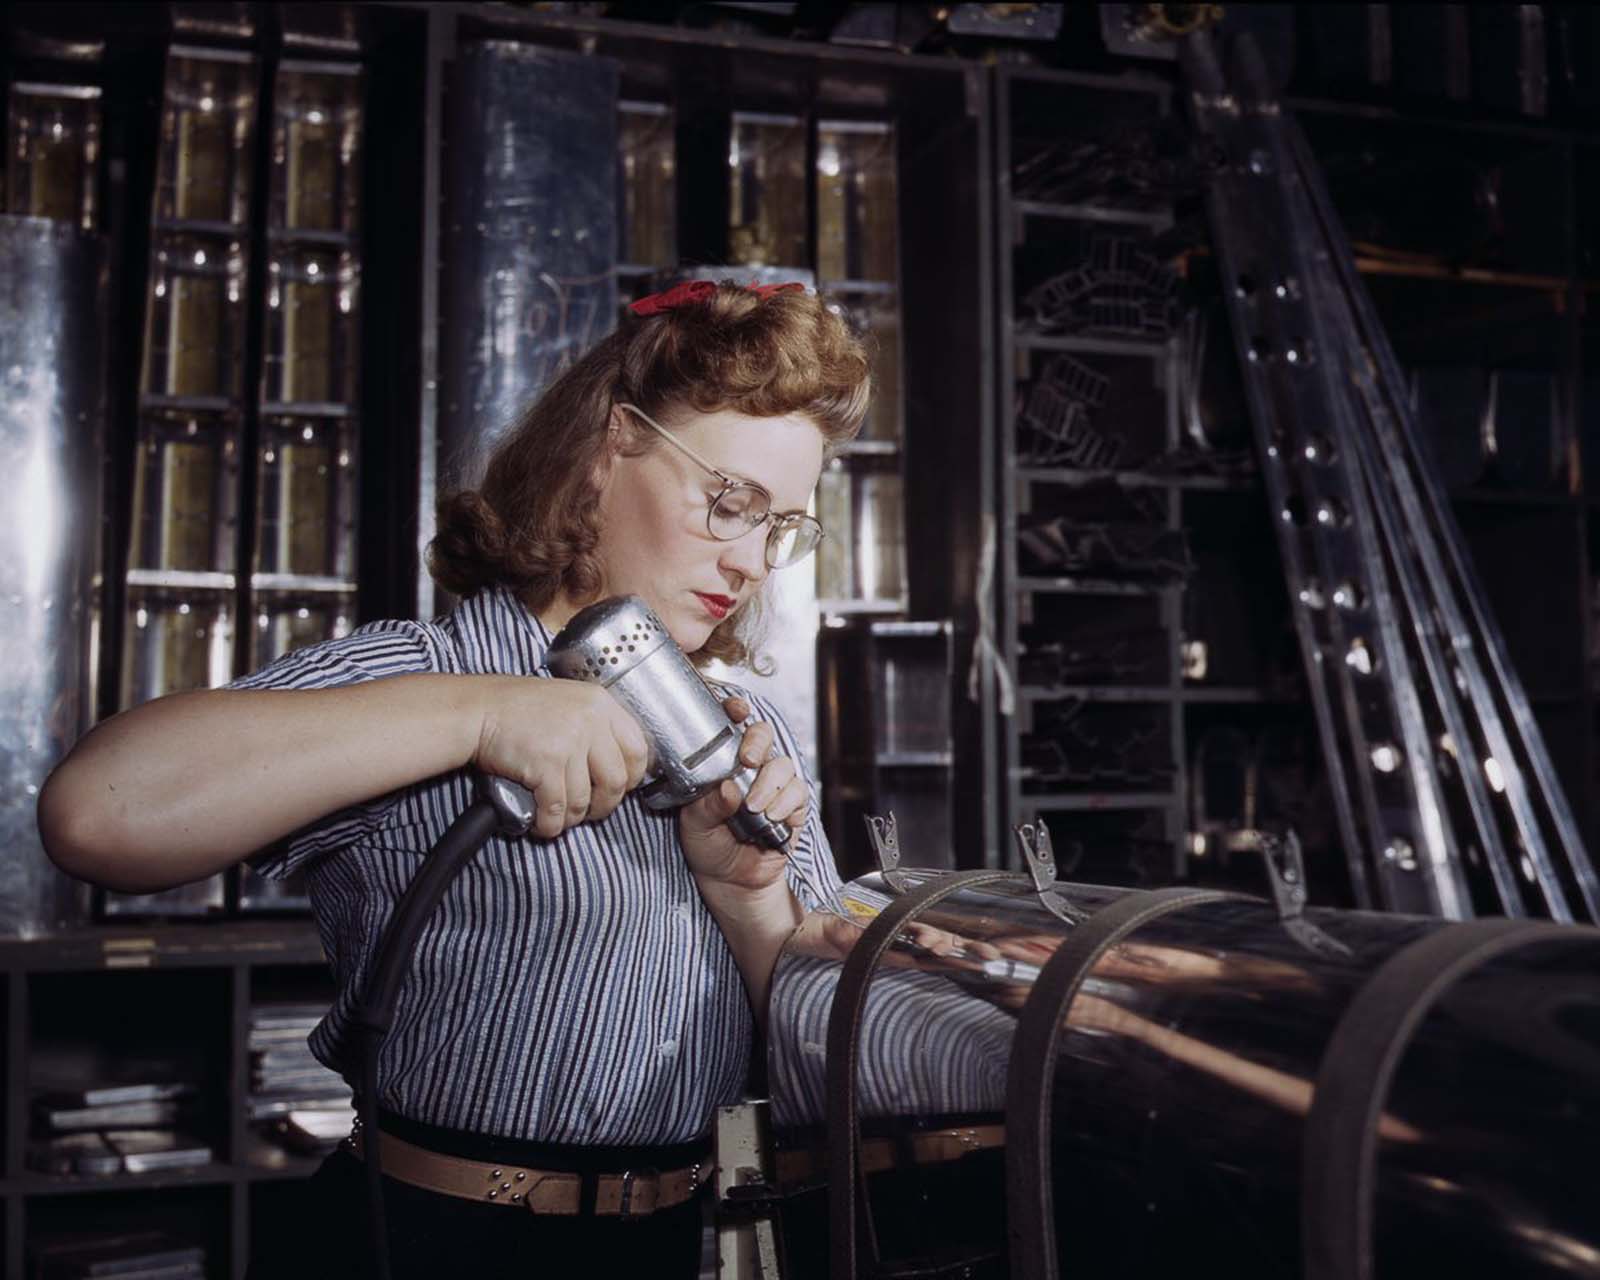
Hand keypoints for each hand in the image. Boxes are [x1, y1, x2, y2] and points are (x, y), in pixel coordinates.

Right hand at [471, 677, 649, 838]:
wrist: (476, 710)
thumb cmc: (516, 708)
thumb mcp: (568, 702)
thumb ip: (594, 726)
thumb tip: (615, 765)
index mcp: (600, 703)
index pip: (638, 748)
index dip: (632, 776)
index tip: (620, 787)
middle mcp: (590, 721)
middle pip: (617, 780)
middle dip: (605, 805)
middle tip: (591, 810)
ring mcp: (569, 743)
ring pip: (585, 800)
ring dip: (573, 818)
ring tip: (560, 817)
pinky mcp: (546, 765)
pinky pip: (557, 808)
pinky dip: (550, 824)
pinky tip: (543, 824)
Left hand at [679, 695, 809, 891]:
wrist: (730, 880)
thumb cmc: (708, 845)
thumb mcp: (694, 825)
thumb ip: (708, 806)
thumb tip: (728, 788)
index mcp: (722, 763)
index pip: (731, 725)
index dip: (735, 710)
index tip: (735, 710)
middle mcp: (750, 768)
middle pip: (764, 734)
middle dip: (758, 742)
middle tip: (749, 761)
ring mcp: (773, 785)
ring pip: (784, 764)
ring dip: (770, 784)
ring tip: (754, 808)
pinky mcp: (792, 806)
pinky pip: (799, 793)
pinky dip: (786, 803)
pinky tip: (772, 816)